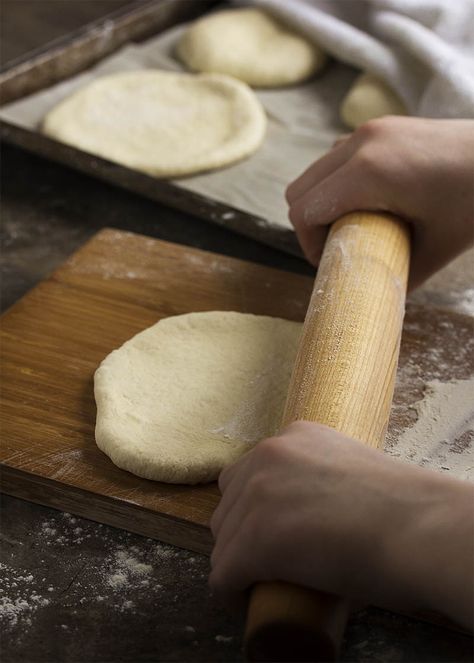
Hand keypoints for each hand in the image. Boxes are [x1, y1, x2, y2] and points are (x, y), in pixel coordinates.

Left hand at [209, 421, 473, 628]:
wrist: (417, 527)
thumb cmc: (403, 507)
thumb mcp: (352, 471)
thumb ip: (325, 480)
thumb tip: (314, 518)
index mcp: (294, 436)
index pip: (250, 473)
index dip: (255, 508)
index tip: (271, 533)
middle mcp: (268, 454)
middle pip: (229, 502)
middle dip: (242, 532)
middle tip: (268, 560)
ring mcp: (257, 494)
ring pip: (224, 540)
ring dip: (238, 563)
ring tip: (261, 582)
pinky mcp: (253, 540)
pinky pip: (223, 574)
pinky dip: (232, 592)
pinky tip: (246, 600)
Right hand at [286, 118, 473, 287]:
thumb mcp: (436, 250)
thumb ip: (396, 274)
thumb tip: (374, 294)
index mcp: (367, 173)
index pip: (304, 210)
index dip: (308, 243)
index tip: (330, 262)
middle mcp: (360, 143)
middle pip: (299, 189)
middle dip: (310, 225)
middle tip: (338, 246)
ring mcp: (370, 130)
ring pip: (316, 171)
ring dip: (324, 201)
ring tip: (354, 223)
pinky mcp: (381, 126)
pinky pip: (339, 157)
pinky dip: (340, 182)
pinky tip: (370, 199)